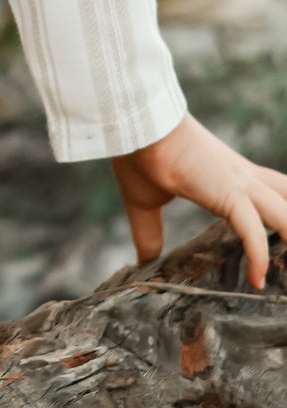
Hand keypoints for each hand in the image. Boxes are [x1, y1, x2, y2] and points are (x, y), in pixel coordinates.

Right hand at [110, 112, 286, 289]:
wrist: (136, 127)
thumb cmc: (139, 155)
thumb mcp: (146, 202)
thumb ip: (149, 233)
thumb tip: (144, 261)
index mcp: (231, 174)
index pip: (273, 192)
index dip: (281, 218)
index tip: (282, 248)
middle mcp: (243, 176)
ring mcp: (240, 183)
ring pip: (285, 214)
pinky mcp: (229, 193)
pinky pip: (252, 231)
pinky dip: (258, 257)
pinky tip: (256, 280)